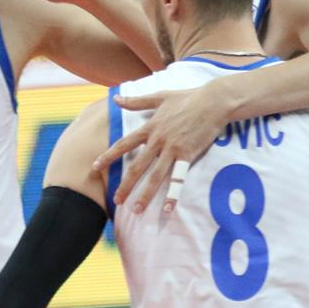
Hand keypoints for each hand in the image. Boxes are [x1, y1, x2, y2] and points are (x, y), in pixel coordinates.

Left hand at [92, 85, 232, 212]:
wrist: (214, 101)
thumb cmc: (188, 98)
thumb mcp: (159, 97)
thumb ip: (136, 101)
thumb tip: (115, 98)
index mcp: (149, 128)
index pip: (123, 144)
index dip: (108, 156)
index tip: (94, 167)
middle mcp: (157, 141)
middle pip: (137, 166)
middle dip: (125, 185)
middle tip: (116, 200)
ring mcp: (172, 149)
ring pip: (154, 176)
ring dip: (145, 195)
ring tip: (136, 210)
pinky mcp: (188, 155)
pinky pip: (178, 178)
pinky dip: (173, 194)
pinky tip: (168, 208)